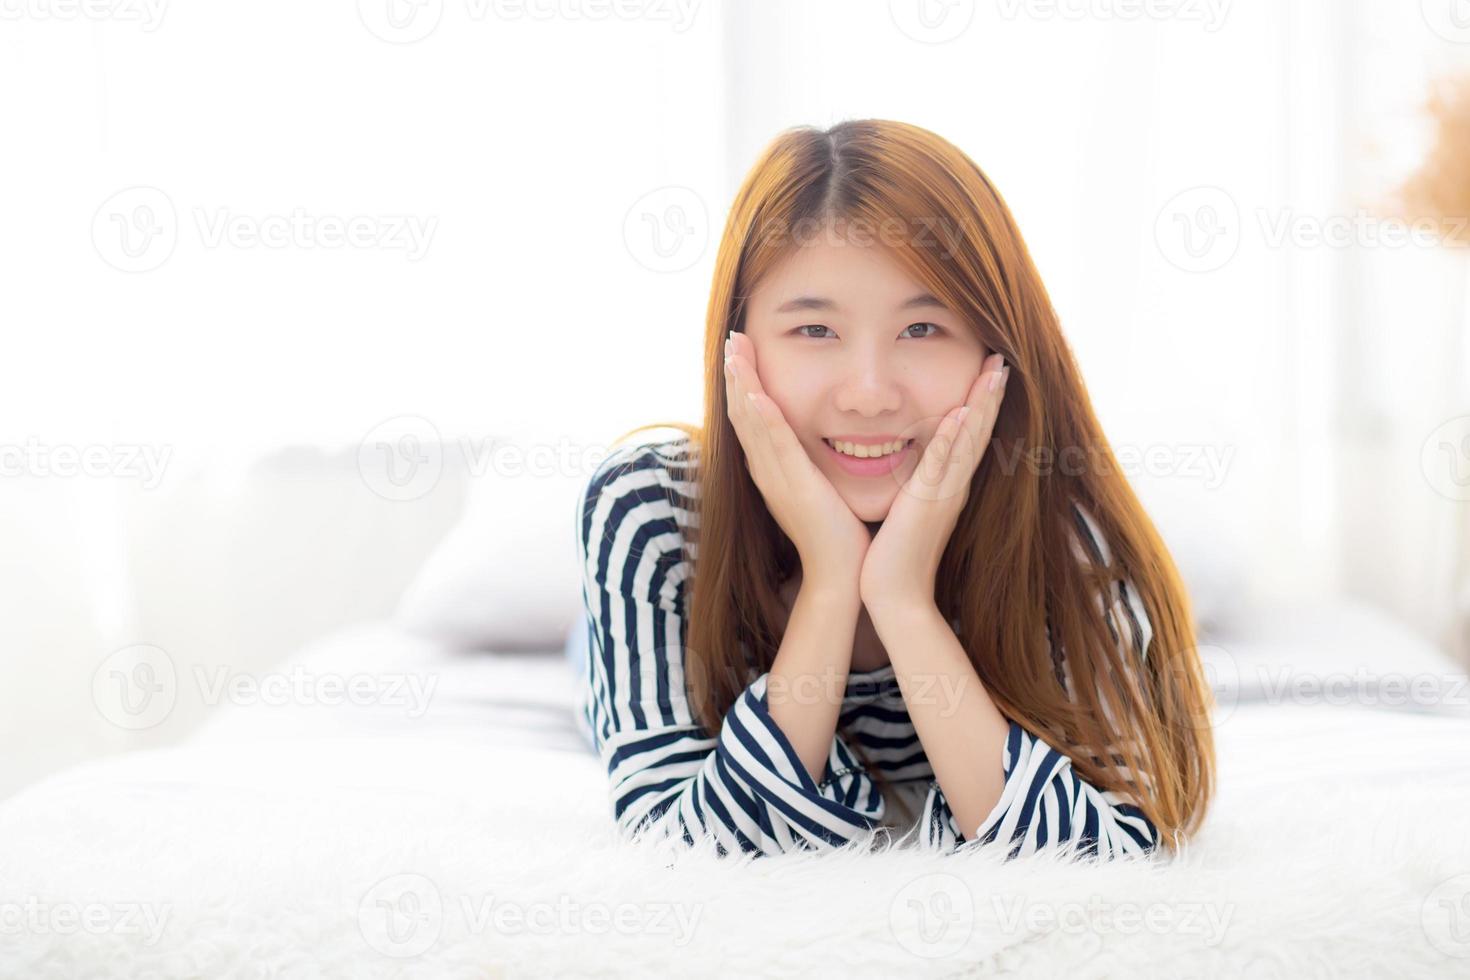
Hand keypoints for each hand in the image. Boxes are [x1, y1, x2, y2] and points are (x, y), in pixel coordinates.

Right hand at [724, 330, 870, 590]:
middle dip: (737, 375)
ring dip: (743, 386)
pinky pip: (775, 445)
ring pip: (752, 423)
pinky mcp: (794, 486)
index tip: (742, 353)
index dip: (743, 385)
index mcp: (773, 470)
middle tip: (733, 339)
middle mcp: (766, 471)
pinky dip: (763, 418)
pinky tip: (755, 393)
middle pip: (743, 414)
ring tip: (735, 353)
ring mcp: (776, 479)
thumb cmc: (838, 533)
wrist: (841, 574)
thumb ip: (814, 465)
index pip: (751, 419)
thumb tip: (821, 442)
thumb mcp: (820, 489)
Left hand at [860, 352, 1009, 614]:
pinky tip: (961, 414)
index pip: (970, 438)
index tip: (990, 372)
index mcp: (948, 488)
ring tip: (994, 371)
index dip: (981, 405)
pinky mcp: (926, 504)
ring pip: (969, 442)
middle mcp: (953, 487)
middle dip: (990, 394)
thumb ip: (917, 490)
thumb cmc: (895, 558)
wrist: (896, 597)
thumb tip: (914, 473)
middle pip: (979, 432)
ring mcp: (943, 495)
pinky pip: (942, 465)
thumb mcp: (910, 513)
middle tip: (1002, 358)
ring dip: (982, 405)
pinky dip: (953, 440)